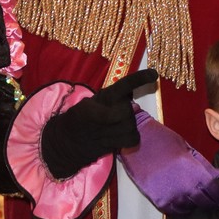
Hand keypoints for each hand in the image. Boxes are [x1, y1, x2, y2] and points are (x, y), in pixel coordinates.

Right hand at [41, 68, 158, 177]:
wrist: (64, 141)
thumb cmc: (82, 118)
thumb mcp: (94, 101)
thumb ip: (113, 99)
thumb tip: (132, 98)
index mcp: (100, 98)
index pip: (122, 86)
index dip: (139, 79)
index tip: (154, 74)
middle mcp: (103, 113)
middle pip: (129, 110)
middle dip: (126, 111)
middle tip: (114, 114)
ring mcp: (106, 130)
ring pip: (131, 125)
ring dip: (128, 125)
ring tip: (115, 125)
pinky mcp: (108, 144)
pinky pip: (132, 139)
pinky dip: (131, 137)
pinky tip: (122, 135)